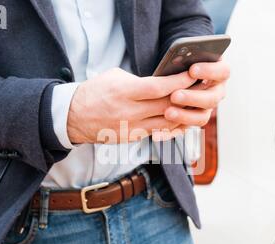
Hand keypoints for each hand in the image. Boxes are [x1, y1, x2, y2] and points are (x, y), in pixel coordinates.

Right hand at [67, 68, 196, 143]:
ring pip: (167, 123)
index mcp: (124, 92)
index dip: (178, 82)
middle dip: (186, 97)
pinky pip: (159, 132)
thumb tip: (163, 81)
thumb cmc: (95, 92)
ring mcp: (132, 127)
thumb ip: (139, 80)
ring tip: (194, 103)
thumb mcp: (115, 77)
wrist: (74, 117)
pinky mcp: (133, 137)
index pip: (159, 88)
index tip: (192, 75)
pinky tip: (182, 117)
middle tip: (200, 88)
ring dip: (184, 113)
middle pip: (167, 106)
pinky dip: (172, 125)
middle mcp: (129, 112)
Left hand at [164, 59, 229, 126]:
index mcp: (220, 71)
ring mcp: (207, 107)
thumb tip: (178, 58)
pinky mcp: (195, 118)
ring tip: (167, 112)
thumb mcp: (186, 55)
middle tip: (175, 95)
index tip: (192, 70)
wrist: (175, 71)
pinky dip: (177, 125)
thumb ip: (186, 58)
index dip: (209, 71)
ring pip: (202, 116)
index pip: (223, 71)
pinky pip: (189, 126)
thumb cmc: (182, 58)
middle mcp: (217, 91)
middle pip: (212, 98)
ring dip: (185, 115)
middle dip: (192, 97)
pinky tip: (163, 125)